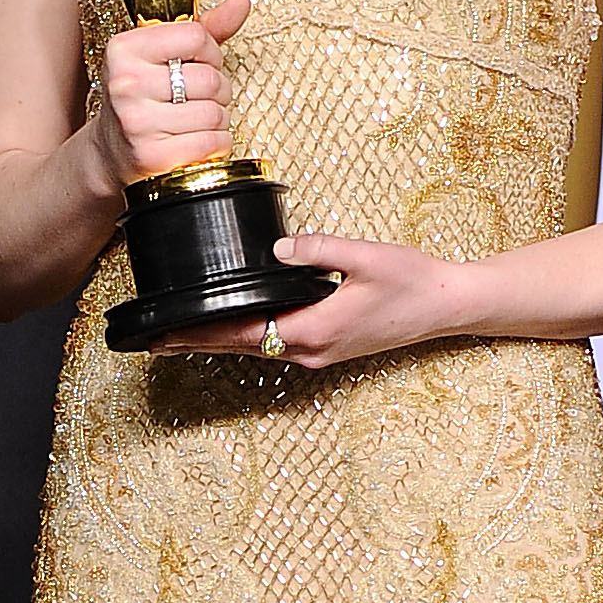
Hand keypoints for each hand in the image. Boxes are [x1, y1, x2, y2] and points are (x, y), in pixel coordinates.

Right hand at [95, 0, 251, 185]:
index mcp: (124, 49)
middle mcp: (125, 83)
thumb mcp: (163, 56)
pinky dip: (216, 145)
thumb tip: (243, 0)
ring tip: (195, 121)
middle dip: (217, 91)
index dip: (210, 52)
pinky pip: (212, 143)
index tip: (199, 64)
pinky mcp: (152, 156)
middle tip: (198, 99)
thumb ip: (205, 28)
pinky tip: (195, 142)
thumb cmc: (145, 98)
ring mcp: (136, 122)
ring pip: (215, 113)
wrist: (111, 153)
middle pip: (210, 79)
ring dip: (217, 120)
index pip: (196, 36)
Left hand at [152, 233, 476, 368]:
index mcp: (314, 330)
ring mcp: (320, 353)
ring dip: (218, 342)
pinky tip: (231, 330)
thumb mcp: (366, 257)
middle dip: (197, 343)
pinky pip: (274, 345)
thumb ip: (320, 249)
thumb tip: (279, 249)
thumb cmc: (412, 281)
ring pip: (256, 349)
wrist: (447, 306)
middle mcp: (312, 350)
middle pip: (241, 347)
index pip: (243, 334)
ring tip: (180, 337)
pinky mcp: (328, 347)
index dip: (201, 334)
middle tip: (155, 339)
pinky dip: (245, 338)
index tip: (166, 333)